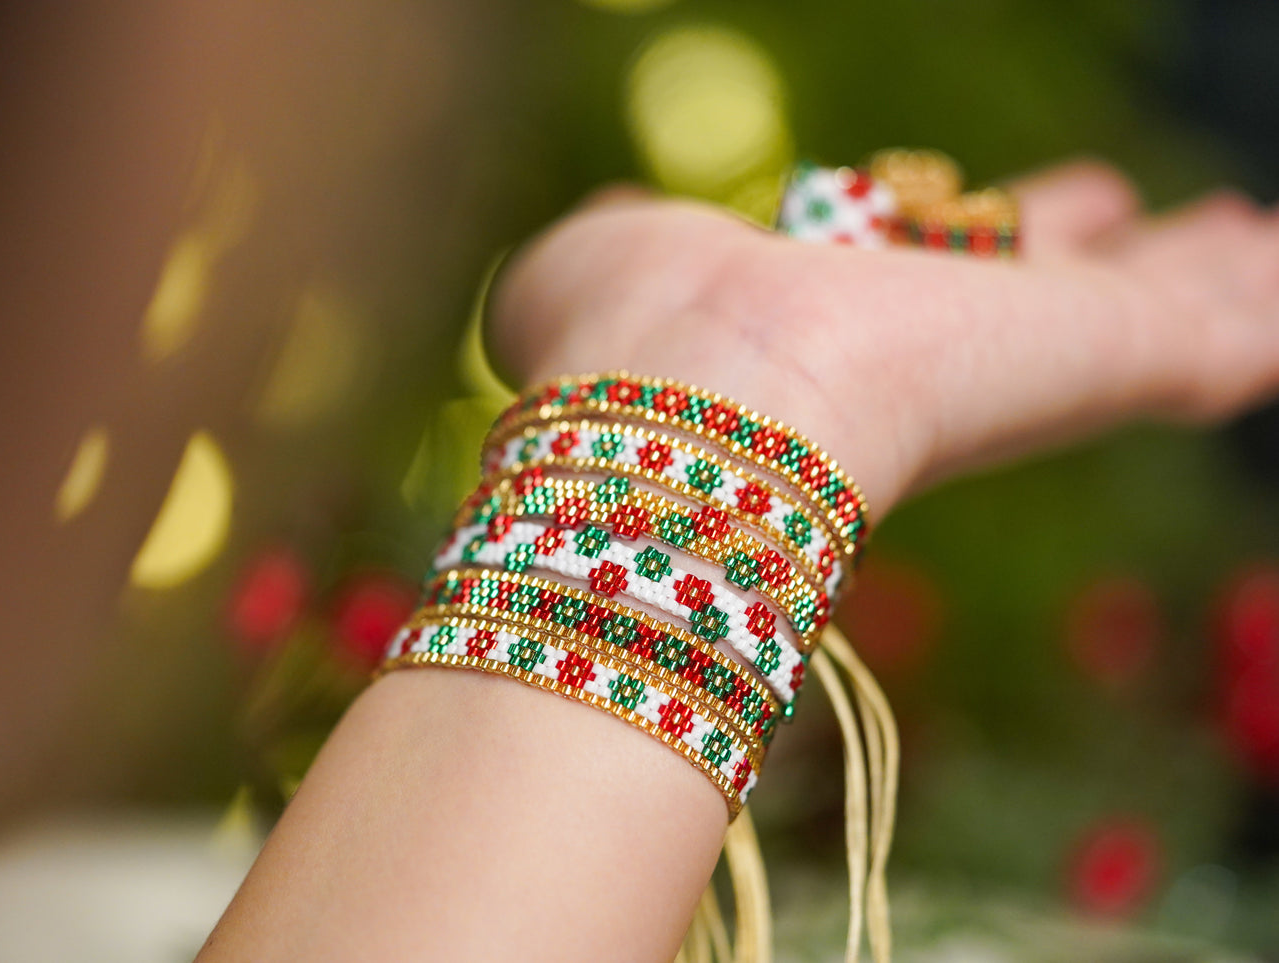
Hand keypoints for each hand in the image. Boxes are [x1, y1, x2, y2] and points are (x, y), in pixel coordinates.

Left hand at [489, 163, 1278, 521]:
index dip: (981, 239)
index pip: (932, 268)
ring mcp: (1031, 354)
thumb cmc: (623, 337)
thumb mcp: (606, 257)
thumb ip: (629, 237)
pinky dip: (1255, 315)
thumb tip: (626, 227)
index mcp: (838, 310)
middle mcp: (942, 335)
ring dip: (1209, 278)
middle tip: (1171, 223)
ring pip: (1146, 307)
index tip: (1020, 212)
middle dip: (1111, 251)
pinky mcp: (1109, 359)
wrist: (697, 400)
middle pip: (1052, 284)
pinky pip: (1217, 332)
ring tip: (1259, 245)